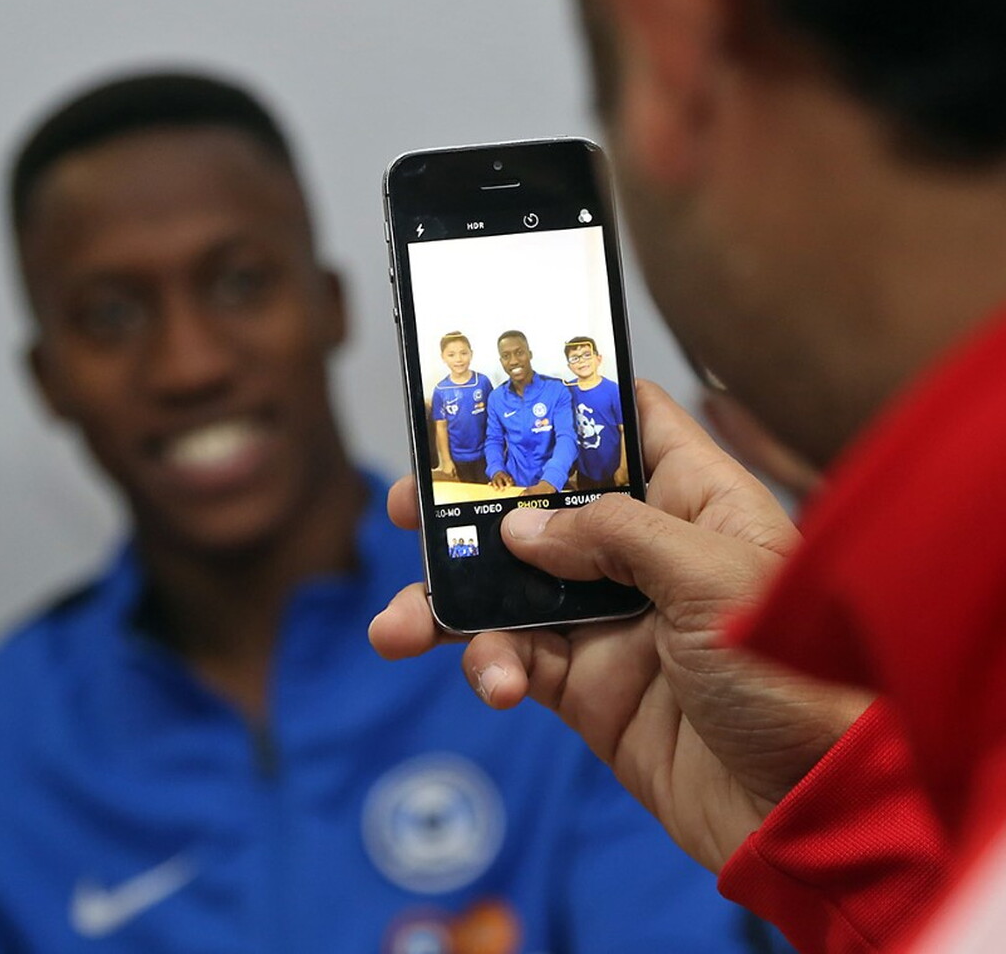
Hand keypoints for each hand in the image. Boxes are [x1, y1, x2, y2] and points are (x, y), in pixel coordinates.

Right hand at [371, 381, 869, 871]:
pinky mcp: (589, 687)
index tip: (490, 399)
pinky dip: (490, 666)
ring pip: (511, 590)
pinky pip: (517, 660)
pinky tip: (496, 681)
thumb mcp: (711, 578)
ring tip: (400, 625)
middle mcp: (648, 554)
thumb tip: (521, 528)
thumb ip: (611, 536)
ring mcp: (613, 622)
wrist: (811, 812)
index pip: (626, 427)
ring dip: (451, 603)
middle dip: (471, 510)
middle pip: (542, 508)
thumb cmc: (799, 680)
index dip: (561, 406)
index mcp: (695, 502)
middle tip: (409, 507)